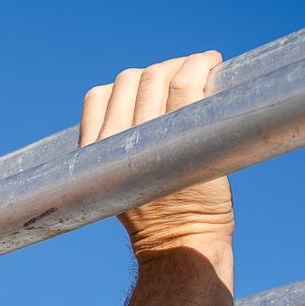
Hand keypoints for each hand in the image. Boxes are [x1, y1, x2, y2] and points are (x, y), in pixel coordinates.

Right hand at [80, 52, 233, 260]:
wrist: (178, 240)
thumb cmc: (159, 211)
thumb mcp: (119, 181)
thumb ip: (120, 143)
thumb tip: (147, 97)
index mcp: (92, 152)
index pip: (99, 97)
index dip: (128, 85)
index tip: (155, 89)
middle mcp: (111, 142)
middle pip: (130, 80)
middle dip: (162, 72)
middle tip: (189, 79)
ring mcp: (142, 137)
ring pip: (157, 76)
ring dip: (185, 65)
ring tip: (204, 72)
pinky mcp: (177, 133)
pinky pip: (184, 83)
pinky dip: (200, 66)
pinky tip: (212, 66)